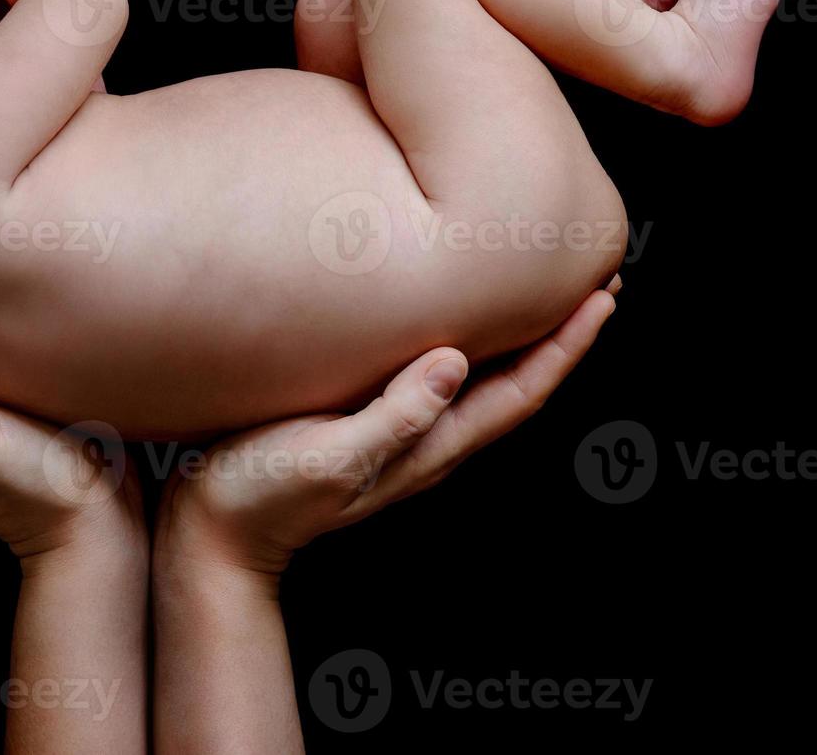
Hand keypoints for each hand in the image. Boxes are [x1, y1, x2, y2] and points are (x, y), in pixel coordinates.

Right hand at [157, 286, 619, 579]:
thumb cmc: (260, 497)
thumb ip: (394, 417)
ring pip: (482, 382)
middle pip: (516, 385)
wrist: (214, 537)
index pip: (520, 393)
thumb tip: (456, 362)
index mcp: (429, 448)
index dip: (566, 347)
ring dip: (521, 339)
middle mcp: (427, 442)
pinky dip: (469, 344)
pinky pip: (438, 378)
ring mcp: (398, 435)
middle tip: (598, 280)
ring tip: (545, 294)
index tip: (602, 297)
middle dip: (559, 335)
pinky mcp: (365, 423)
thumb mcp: (329, 458)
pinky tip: (456, 324)